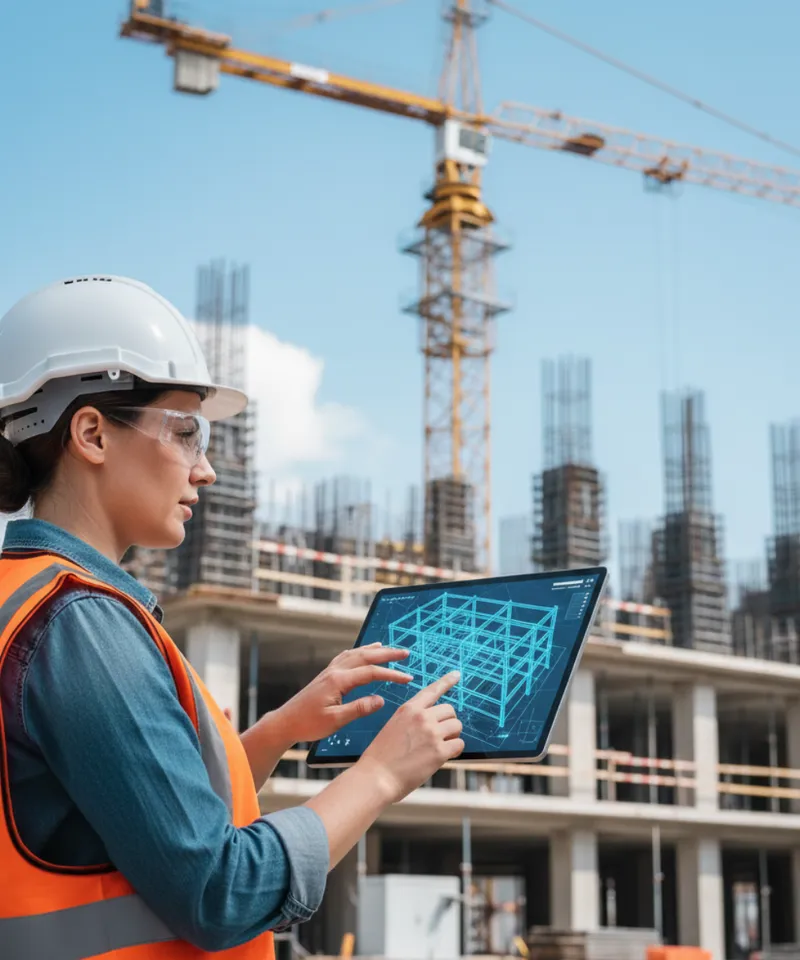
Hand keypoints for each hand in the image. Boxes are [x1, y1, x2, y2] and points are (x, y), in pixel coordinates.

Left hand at [273, 643, 412, 743]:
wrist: (286, 722)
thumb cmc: (308, 724)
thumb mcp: (335, 721)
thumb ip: (359, 709)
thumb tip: (381, 700)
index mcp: (338, 681)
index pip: (371, 673)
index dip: (392, 674)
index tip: (408, 678)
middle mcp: (334, 671)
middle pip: (365, 656)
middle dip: (387, 653)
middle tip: (405, 653)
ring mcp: (329, 671)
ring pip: (355, 654)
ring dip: (373, 650)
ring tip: (388, 648)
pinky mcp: (326, 675)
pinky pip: (346, 657)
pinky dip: (358, 652)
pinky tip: (361, 652)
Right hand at [358, 671, 464, 802]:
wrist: (376, 778)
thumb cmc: (381, 757)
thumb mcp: (393, 727)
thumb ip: (413, 720)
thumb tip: (433, 723)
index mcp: (408, 709)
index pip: (431, 690)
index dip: (447, 681)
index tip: (457, 674)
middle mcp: (421, 717)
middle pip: (450, 710)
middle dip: (448, 722)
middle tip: (439, 736)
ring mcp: (431, 733)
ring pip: (457, 726)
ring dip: (452, 736)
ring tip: (438, 748)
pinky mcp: (439, 751)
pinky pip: (459, 745)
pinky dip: (454, 751)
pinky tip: (442, 757)